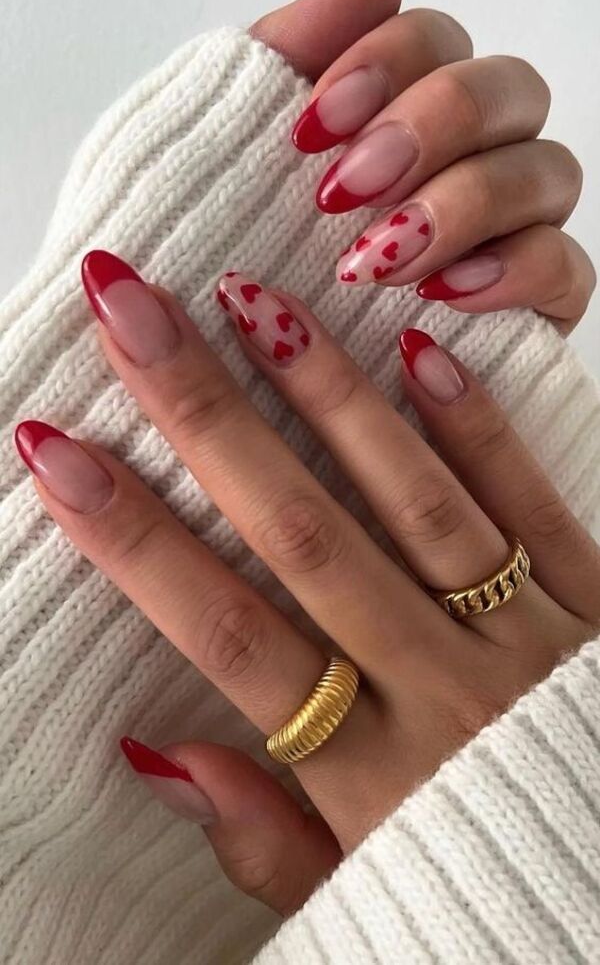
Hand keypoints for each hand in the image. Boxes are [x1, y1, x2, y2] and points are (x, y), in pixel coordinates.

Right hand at [15, 250, 599, 914]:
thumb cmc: (489, 888)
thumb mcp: (359, 892)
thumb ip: (263, 836)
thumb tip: (157, 751)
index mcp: (370, 770)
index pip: (231, 634)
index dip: (137, 543)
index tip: (60, 456)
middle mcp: (442, 688)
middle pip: (301, 536)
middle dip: (206, 418)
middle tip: (134, 314)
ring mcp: (526, 638)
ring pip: (411, 499)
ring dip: (325, 397)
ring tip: (252, 303)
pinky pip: (533, 503)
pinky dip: (477, 426)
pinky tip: (418, 349)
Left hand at [253, 0, 594, 331]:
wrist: (235, 376)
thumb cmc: (233, 257)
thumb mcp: (237, 148)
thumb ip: (300, 46)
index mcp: (399, 109)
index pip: (435, 37)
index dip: (385, 62)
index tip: (309, 128)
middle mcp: (467, 156)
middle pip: (508, 89)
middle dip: (432, 126)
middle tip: (347, 190)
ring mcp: (508, 228)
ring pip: (548, 170)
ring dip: (465, 203)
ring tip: (384, 257)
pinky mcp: (529, 304)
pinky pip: (567, 267)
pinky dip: (512, 271)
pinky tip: (443, 294)